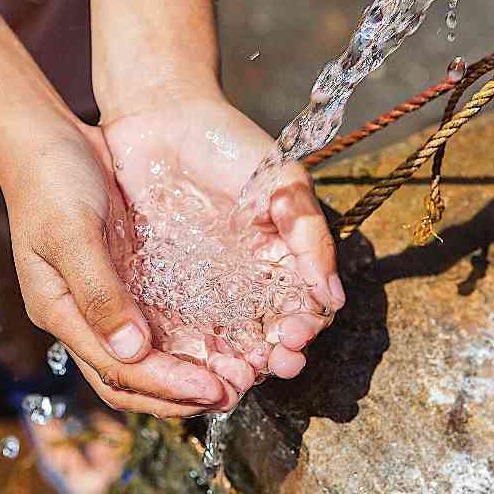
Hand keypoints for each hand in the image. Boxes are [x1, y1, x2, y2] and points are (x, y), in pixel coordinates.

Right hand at [0, 115, 230, 417]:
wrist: (45, 138)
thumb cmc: (51, 180)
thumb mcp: (72, 233)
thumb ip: (99, 291)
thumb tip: (133, 351)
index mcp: (60, 312)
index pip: (117, 370)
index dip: (165, 386)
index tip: (211, 389)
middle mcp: (83, 315)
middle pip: (132, 378)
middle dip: (180, 394)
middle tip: (234, 393)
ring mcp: (104, 299)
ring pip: (146, 357)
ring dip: (187, 373)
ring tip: (235, 377)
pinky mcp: (125, 278)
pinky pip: (157, 322)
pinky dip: (186, 339)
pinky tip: (221, 339)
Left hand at [102, 93, 343, 401]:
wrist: (161, 118)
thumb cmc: (230, 145)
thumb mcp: (282, 182)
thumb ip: (309, 235)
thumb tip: (333, 297)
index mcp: (280, 262)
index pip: (301, 311)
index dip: (304, 330)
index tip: (297, 334)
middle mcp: (245, 284)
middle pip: (265, 338)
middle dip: (272, 359)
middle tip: (269, 365)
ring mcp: (203, 290)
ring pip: (223, 343)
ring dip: (232, 366)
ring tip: (234, 375)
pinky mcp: (161, 290)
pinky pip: (177, 330)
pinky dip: (187, 352)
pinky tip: (191, 361)